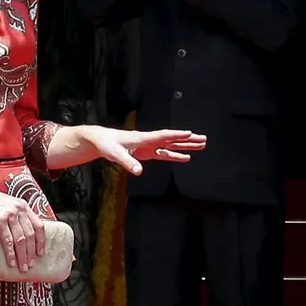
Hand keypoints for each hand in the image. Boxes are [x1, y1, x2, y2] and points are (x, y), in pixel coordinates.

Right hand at [0, 173, 44, 272]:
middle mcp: (19, 209)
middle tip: (31, 264)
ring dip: (22, 256)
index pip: (38, 225)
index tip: (40, 252)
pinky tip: (10, 261)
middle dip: (31, 252)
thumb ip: (15, 216)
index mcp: (23, 206)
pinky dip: (10, 253)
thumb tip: (20, 235)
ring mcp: (10, 214)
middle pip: (30, 235)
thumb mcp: (7, 205)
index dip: (41, 241)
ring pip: (20, 239)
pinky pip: (7, 240)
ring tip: (22, 267)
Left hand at [86, 127, 207, 174]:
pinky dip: (176, 156)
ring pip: (171, 146)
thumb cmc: (108, 145)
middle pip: (172, 139)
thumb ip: (128, 163)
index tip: (190, 133)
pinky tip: (186, 158)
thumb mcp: (115, 154)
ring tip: (201, 146)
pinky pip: (165, 154)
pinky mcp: (147, 153)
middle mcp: (149, 140)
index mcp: (143, 138)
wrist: (102, 141)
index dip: (176, 135)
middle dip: (188, 140)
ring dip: (186, 146)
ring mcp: (149, 146)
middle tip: (204, 139)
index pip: (163, 136)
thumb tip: (139, 172)